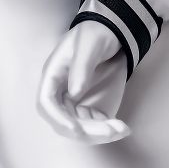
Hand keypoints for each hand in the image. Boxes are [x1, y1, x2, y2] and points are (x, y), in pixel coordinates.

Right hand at [37, 19, 130, 144]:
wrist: (113, 33)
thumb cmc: (96, 33)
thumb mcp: (89, 44)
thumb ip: (81, 66)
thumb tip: (74, 93)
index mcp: (54, 75)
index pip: (46, 102)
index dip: (57, 118)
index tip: (75, 129)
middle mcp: (62, 92)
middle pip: (64, 121)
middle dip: (85, 131)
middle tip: (111, 130)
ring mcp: (77, 102)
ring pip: (81, 128)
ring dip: (99, 134)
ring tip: (122, 129)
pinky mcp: (91, 106)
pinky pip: (95, 125)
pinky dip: (108, 130)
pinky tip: (122, 127)